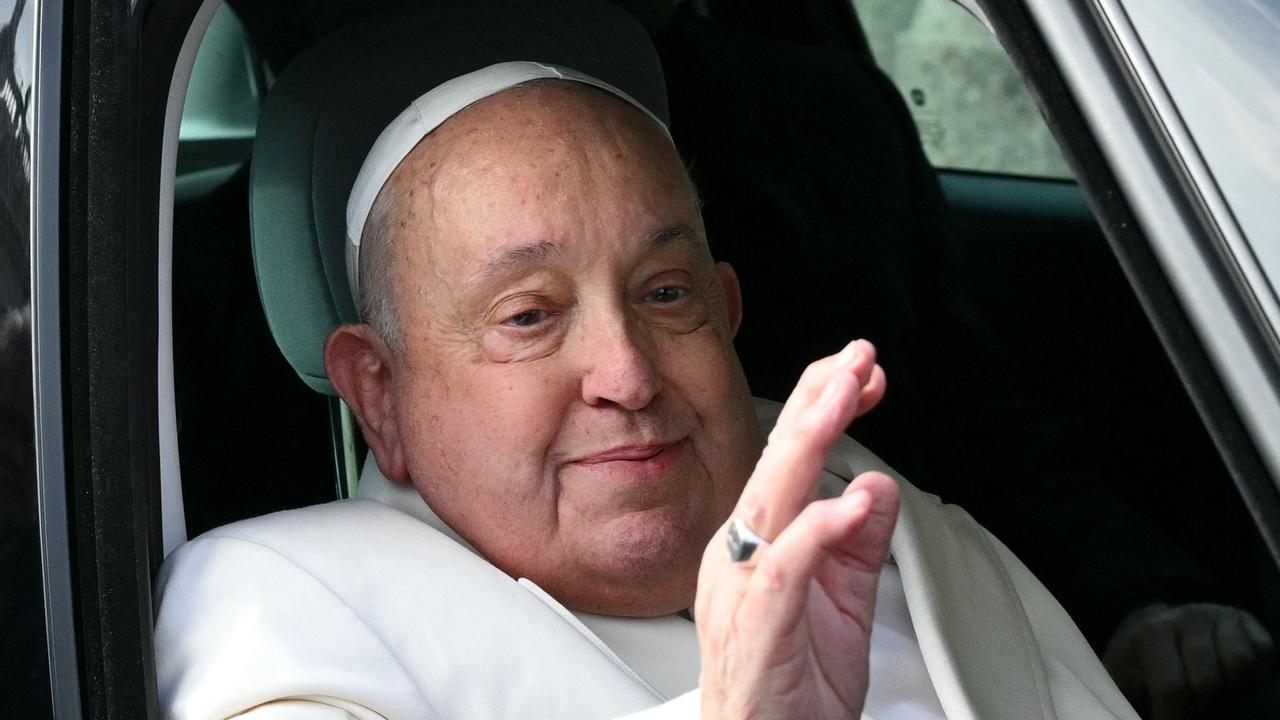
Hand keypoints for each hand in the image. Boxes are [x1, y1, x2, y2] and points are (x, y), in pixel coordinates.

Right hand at [695, 340, 898, 719]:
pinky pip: (785, 570)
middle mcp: (742, 556)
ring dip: (810, 442)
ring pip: (773, 500)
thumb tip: (877, 484)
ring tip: (845, 397)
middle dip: (816, 402)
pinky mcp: (757, 628)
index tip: (863, 371)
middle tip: (853, 359)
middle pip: (776, 463)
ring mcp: (742, 590)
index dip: (822, 408)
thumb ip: (860, 539)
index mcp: (758, 542)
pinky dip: (818, 530)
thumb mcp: (845, 598)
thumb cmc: (794, 684)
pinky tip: (851, 501)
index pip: (788, 459)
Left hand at [1103, 602, 1274, 718]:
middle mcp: (1186, 617)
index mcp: (1151, 633)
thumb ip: (1126, 703)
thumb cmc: (1139, 665)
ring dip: (1229, 687)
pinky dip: (1253, 671)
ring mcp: (1218, 614)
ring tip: (1209, 690)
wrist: (1157, 629)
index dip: (1173, 718)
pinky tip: (1229, 674)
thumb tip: (1129, 717)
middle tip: (1189, 707)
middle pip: (1208, 683)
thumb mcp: (1123, 680)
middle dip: (1199, 706)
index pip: (1172, 689)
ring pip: (1241, 665)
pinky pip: (1263, 652)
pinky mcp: (1244, 618)